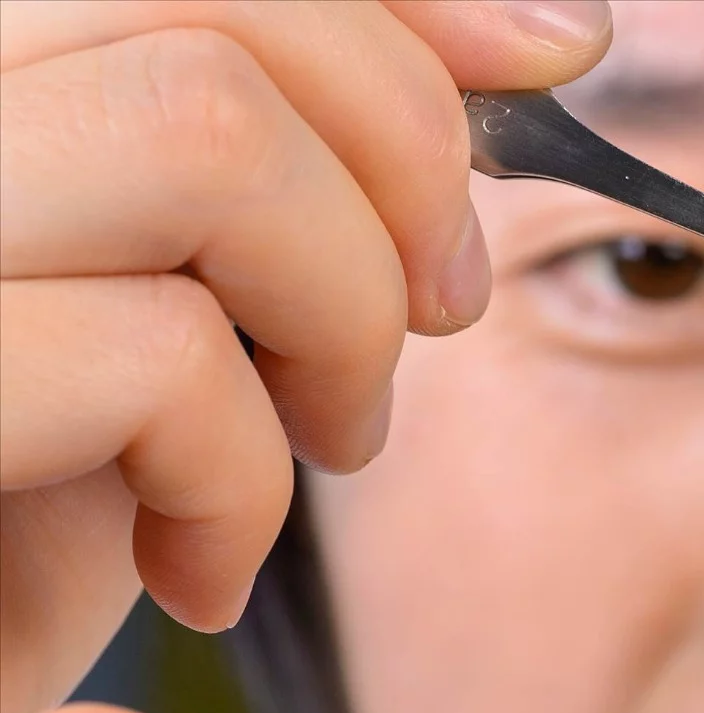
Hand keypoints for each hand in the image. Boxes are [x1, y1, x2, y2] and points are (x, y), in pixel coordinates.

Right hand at [0, 0, 612, 712]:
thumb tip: (549, 33)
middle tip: (439, 314)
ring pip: (211, 136)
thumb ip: (312, 169)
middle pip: (228, 10)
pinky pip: (158, 355)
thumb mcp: (180, 308)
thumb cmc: (26, 520)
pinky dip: (239, 484)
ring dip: (338, 314)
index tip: (555, 57)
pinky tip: (198, 570)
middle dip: (404, 163)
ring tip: (322, 442)